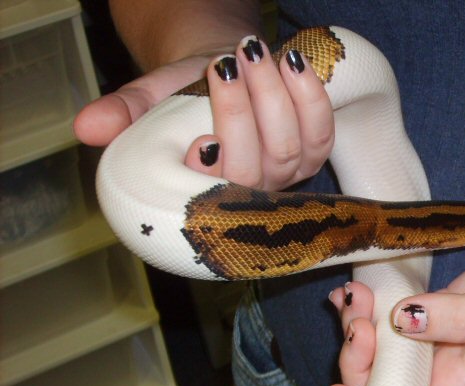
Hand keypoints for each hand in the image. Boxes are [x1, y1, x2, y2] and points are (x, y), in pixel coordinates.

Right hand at [74, 35, 333, 192]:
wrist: (221, 71)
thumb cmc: (183, 96)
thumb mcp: (148, 101)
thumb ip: (123, 114)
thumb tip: (85, 128)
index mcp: (206, 193)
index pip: (214, 197)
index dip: (213, 173)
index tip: (200, 139)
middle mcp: (250, 191)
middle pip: (256, 165)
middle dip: (241, 112)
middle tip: (225, 65)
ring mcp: (286, 175)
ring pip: (289, 146)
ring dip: (273, 95)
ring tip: (251, 51)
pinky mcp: (314, 151)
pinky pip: (322, 131)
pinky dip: (310, 95)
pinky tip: (292, 63)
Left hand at [326, 233, 464, 385]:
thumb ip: (461, 318)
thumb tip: (401, 320)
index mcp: (462, 385)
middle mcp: (441, 369)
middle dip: (355, 363)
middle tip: (359, 322)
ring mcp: (432, 338)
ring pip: (376, 352)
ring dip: (354, 330)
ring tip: (355, 295)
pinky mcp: (429, 308)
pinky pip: (385, 317)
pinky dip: (363, 308)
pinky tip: (352, 290)